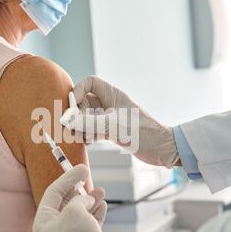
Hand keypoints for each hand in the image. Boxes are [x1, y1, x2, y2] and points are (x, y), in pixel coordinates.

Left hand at [33, 165, 106, 231]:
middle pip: (66, 202)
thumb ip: (79, 199)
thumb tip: (89, 197)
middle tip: (87, 176)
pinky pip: (88, 222)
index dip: (67, 178)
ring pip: (79, 212)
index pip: (53, 193)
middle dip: (79, 189)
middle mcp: (54, 229)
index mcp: (43, 221)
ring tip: (101, 191)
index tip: (80, 168)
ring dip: (90, 199)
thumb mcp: (74, 210)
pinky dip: (95, 212)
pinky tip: (102, 204)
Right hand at [60, 76, 179, 166]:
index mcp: (113, 95)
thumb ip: (89, 122)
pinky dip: (87, 135)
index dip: (78, 90)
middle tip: (71, 127)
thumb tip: (67, 120)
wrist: (163, 149)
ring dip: (80, 126)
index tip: (73, 106)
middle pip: (84, 102)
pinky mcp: (111, 132)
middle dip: (75, 114)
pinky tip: (88, 143)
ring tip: (79, 137)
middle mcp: (110, 104)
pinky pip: (92, 130)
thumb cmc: (144, 132)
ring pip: (87, 118)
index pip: (90, 83)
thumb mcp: (114, 126)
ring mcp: (110, 118)